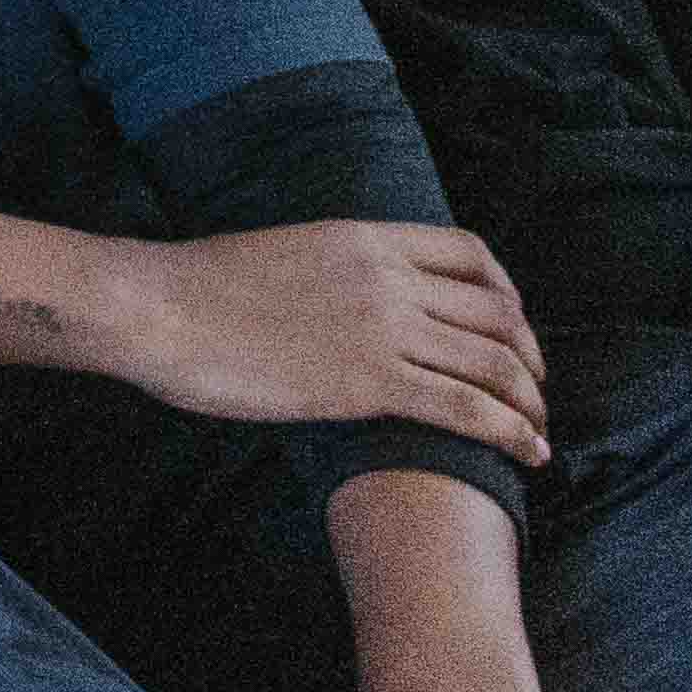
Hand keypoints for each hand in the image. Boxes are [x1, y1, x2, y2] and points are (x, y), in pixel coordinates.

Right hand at [100, 218, 551, 461]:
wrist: (154, 309)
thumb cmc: (193, 289)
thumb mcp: (280, 254)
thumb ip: (329, 272)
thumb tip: (341, 300)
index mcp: (362, 238)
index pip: (470, 253)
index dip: (507, 293)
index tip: (508, 326)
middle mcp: (387, 278)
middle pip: (497, 312)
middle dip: (529, 354)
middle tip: (530, 388)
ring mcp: (383, 329)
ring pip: (496, 363)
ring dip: (531, 400)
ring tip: (538, 429)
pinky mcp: (370, 382)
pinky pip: (469, 408)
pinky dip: (513, 432)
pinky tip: (531, 453)